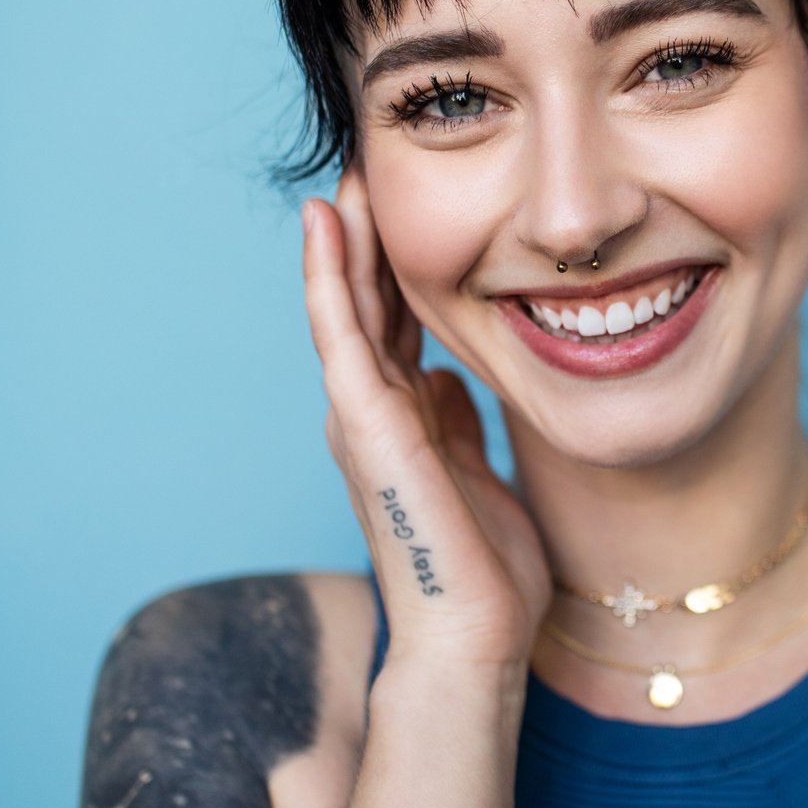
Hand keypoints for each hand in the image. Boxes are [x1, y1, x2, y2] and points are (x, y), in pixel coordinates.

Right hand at [301, 161, 550, 673]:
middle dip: (365, 241)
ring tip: (341, 177)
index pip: (392, 324)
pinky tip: (324, 226)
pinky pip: (340, 334)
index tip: (403, 209)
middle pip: (364, 306)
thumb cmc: (483, 571)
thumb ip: (458, 424)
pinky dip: (328, 277)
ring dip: (341, 241)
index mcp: (403, 421)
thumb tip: (451, 379)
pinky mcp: (364, 425)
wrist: (474, 636)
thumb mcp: (478, 471)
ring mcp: (361, 418)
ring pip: (342, 308)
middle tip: (365, 171)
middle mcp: (372, 414)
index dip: (394, 267)